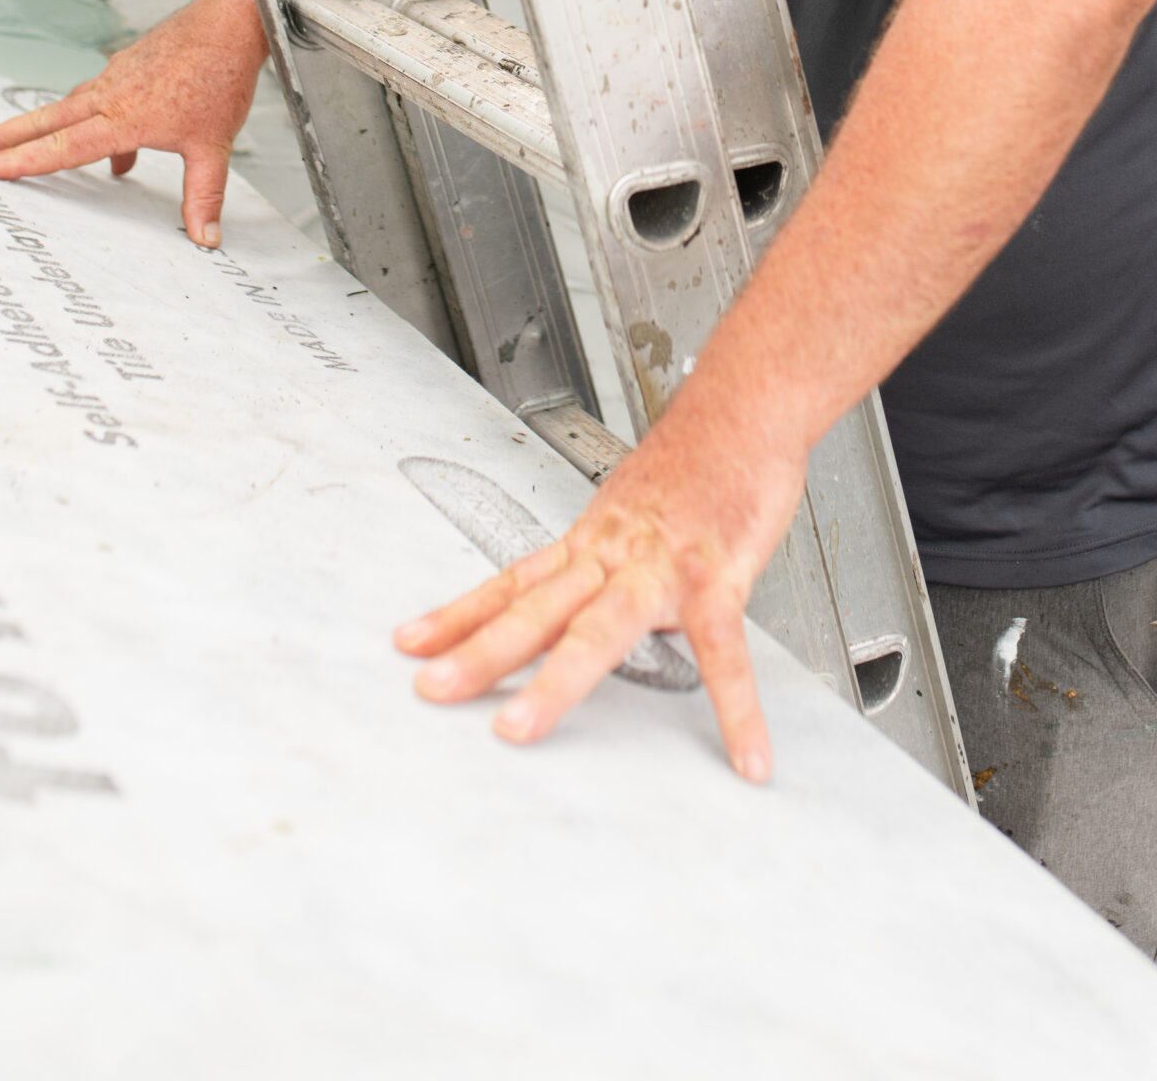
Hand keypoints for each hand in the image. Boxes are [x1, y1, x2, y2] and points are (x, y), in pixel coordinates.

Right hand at [0, 0, 268, 249]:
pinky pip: (97, 96)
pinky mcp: (130, 65)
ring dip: (39, 125)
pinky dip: (88, 118)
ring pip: (68, 106)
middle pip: (45, 120)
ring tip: (15, 144)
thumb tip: (205, 239)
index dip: (21, 162)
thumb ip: (204, 195)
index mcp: (123, 117)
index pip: (62, 147)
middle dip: (2, 136)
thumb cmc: (220, 77)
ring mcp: (118, 76)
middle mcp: (111, 94)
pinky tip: (115, 147)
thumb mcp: (213, 146)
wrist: (230, 21)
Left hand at [396, 391, 809, 780]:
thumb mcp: (635, 508)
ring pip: (599, 627)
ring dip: (557, 681)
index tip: (410, 644)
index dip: (460, 614)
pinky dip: (737, 709)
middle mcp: (615, 554)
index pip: (514, 583)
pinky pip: (725, 652)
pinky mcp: (717, 577)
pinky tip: (746, 753)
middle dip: (481, 652)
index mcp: (592, 542)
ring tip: (522, 730)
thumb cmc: (697, 455)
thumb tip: (591, 605)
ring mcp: (663, 567)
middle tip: (434, 689)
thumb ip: (611, 563)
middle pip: (537, 608)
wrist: (745, 403)